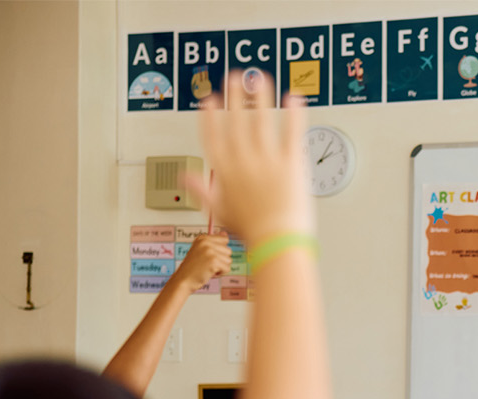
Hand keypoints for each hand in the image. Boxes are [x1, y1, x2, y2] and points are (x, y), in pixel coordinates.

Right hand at [171, 234, 231, 292]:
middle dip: (221, 260)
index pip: (224, 240)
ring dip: (220, 267)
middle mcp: (206, 242)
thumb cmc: (193, 268)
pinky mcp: (213, 261)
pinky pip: (227, 268)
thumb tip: (225, 234)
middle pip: (228, 251)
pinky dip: (220, 274)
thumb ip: (213, 243)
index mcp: (202, 238)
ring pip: (229, 260)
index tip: (207, 256)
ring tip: (207, 268)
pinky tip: (209, 273)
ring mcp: (210, 251)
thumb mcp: (201, 251)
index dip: (219, 251)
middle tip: (206, 264)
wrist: (183, 280)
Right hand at [186, 72, 313, 245]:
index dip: (210, 117)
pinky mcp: (291, 163)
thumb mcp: (220, 210)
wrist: (277, 242)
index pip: (212, 136)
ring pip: (261, 119)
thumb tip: (184, 179)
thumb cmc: (251, 231)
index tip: (209, 100)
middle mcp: (243, 161)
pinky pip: (292, 131)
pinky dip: (293, 113)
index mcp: (225, 171)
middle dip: (234, 96)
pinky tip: (294, 98)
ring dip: (260, 95)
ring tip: (260, 78)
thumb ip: (201, 190)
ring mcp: (267, 160)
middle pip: (236, 121)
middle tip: (235, 77)